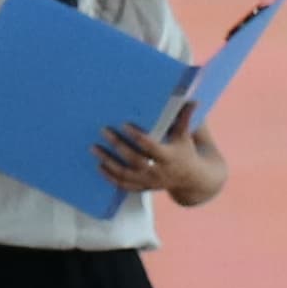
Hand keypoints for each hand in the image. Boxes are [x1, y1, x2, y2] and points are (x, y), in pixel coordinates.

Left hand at [91, 120, 227, 203]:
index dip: (138, 137)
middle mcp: (158, 171)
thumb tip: (192, 100)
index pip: (151, 147)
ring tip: (94, 148)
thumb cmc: (184, 151)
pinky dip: (110, 177)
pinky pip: (124, 185)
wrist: (191, 179)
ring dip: (108, 162)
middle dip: (118, 146)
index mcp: (169, 157)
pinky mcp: (143, 187)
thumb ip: (184, 118)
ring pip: (126, 174)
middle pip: (135, 160)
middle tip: (103, 131)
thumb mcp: (184, 135)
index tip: (124, 124)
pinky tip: (99, 166)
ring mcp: (149, 182)